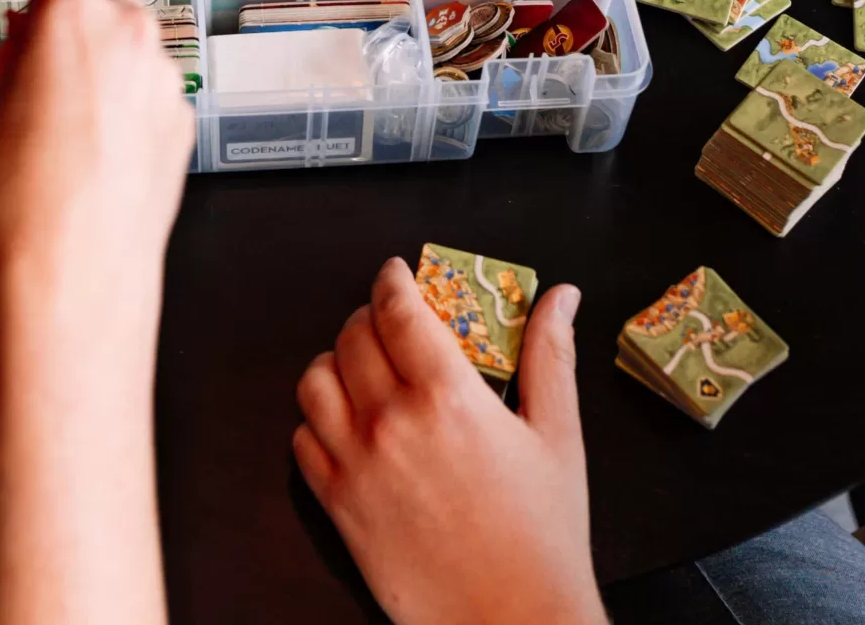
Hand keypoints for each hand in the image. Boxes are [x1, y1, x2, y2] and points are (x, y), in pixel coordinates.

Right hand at [0, 0, 193, 326]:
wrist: (78, 261)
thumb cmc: (25, 192)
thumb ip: (4, 49)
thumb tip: (21, 42)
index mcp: (72, 14)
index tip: (33, 20)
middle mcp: (128, 34)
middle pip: (107, 1)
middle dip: (80, 28)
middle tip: (48, 73)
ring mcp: (163, 76)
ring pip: (135, 49)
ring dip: (110, 68)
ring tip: (71, 124)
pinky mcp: (182, 117)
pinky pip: (153, 94)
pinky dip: (133, 109)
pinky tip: (100, 150)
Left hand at [294, 259, 605, 624]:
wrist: (512, 619)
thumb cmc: (542, 536)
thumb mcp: (558, 436)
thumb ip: (551, 356)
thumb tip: (562, 299)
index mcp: (447, 397)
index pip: (397, 310)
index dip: (390, 280)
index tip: (394, 274)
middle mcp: (392, 423)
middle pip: (353, 337)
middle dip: (368, 317)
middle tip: (388, 323)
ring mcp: (357, 464)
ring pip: (315, 382)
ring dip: (335, 363)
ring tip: (360, 368)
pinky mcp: (338, 505)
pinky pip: (302, 441)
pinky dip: (316, 421)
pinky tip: (345, 424)